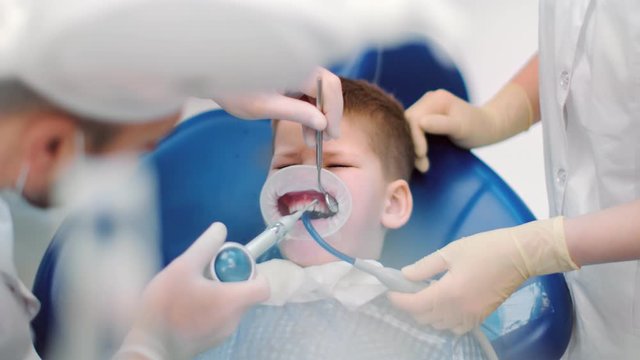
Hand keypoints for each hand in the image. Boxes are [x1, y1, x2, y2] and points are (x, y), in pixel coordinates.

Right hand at [119, 223, 268, 358]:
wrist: (148, 347)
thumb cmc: (166, 307)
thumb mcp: (183, 266)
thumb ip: (205, 245)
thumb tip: (220, 228)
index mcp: (234, 301)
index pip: (264, 286)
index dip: (255, 271)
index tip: (234, 264)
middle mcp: (234, 319)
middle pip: (245, 293)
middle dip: (229, 278)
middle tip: (206, 271)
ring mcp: (223, 333)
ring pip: (230, 305)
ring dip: (218, 293)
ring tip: (192, 287)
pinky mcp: (210, 341)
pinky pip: (219, 318)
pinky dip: (210, 308)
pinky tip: (186, 304)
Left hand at [215, 67, 342, 145]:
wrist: (215, 76)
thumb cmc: (234, 89)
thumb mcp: (264, 107)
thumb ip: (296, 113)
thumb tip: (322, 123)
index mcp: (295, 67)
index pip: (328, 87)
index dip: (333, 112)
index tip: (330, 134)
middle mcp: (299, 66)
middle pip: (329, 88)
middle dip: (330, 114)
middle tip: (327, 139)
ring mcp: (296, 71)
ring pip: (320, 92)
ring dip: (320, 115)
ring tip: (313, 140)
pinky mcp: (291, 78)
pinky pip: (309, 94)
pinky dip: (310, 111)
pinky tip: (307, 130)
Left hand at [388, 217, 577, 334]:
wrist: (520, 256)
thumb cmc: (485, 249)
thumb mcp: (450, 252)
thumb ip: (424, 266)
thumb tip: (405, 275)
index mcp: (448, 293)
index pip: (414, 304)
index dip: (398, 299)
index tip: (390, 291)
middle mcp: (458, 310)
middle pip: (424, 318)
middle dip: (411, 305)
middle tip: (407, 289)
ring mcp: (470, 316)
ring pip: (438, 325)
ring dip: (426, 314)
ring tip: (424, 295)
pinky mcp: (480, 317)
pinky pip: (455, 328)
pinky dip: (444, 321)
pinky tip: (443, 305)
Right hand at [406, 83, 532, 172]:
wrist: (488, 126)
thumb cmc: (478, 128)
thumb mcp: (462, 127)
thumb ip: (442, 124)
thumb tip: (420, 123)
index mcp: (436, 99)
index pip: (414, 118)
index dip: (414, 138)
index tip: (422, 156)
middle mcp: (428, 100)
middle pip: (408, 123)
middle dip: (412, 144)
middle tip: (423, 165)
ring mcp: (426, 108)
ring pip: (408, 128)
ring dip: (413, 147)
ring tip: (424, 164)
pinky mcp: (426, 116)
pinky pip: (413, 130)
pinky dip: (415, 144)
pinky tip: (422, 157)